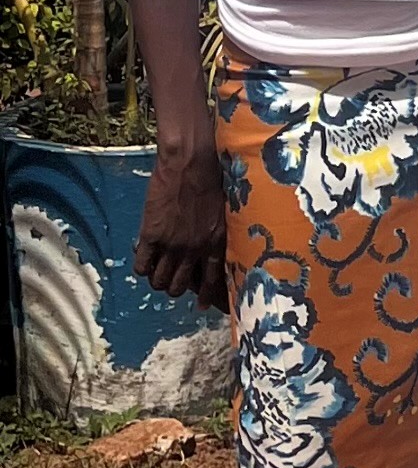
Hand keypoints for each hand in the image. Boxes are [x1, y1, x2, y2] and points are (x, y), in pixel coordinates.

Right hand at [132, 132, 229, 314]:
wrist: (191, 161)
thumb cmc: (213, 178)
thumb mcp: (224, 210)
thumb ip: (217, 232)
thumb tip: (211, 248)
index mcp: (217, 242)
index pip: (211, 280)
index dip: (205, 296)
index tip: (202, 306)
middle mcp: (194, 249)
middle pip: (179, 286)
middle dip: (175, 287)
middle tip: (172, 279)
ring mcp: (171, 244)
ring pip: (159, 281)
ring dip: (157, 279)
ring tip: (157, 270)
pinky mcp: (150, 235)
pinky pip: (142, 266)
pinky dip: (142, 267)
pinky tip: (145, 259)